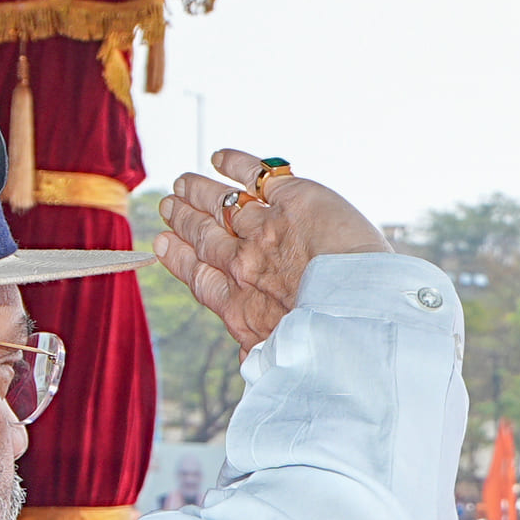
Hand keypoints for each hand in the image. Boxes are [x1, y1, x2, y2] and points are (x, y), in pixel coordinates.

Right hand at [151, 157, 391, 349]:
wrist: (356, 310)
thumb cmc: (323, 341)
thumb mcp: (279, 358)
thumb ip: (259, 353)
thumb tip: (247, 361)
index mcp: (240, 305)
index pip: (200, 275)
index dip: (179, 258)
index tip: (163, 243)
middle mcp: (245, 264)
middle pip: (204, 235)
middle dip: (184, 219)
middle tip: (169, 204)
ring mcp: (266, 228)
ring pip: (222, 203)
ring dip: (199, 191)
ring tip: (183, 182)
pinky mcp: (294, 199)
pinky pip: (256, 174)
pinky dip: (235, 163)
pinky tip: (220, 157)